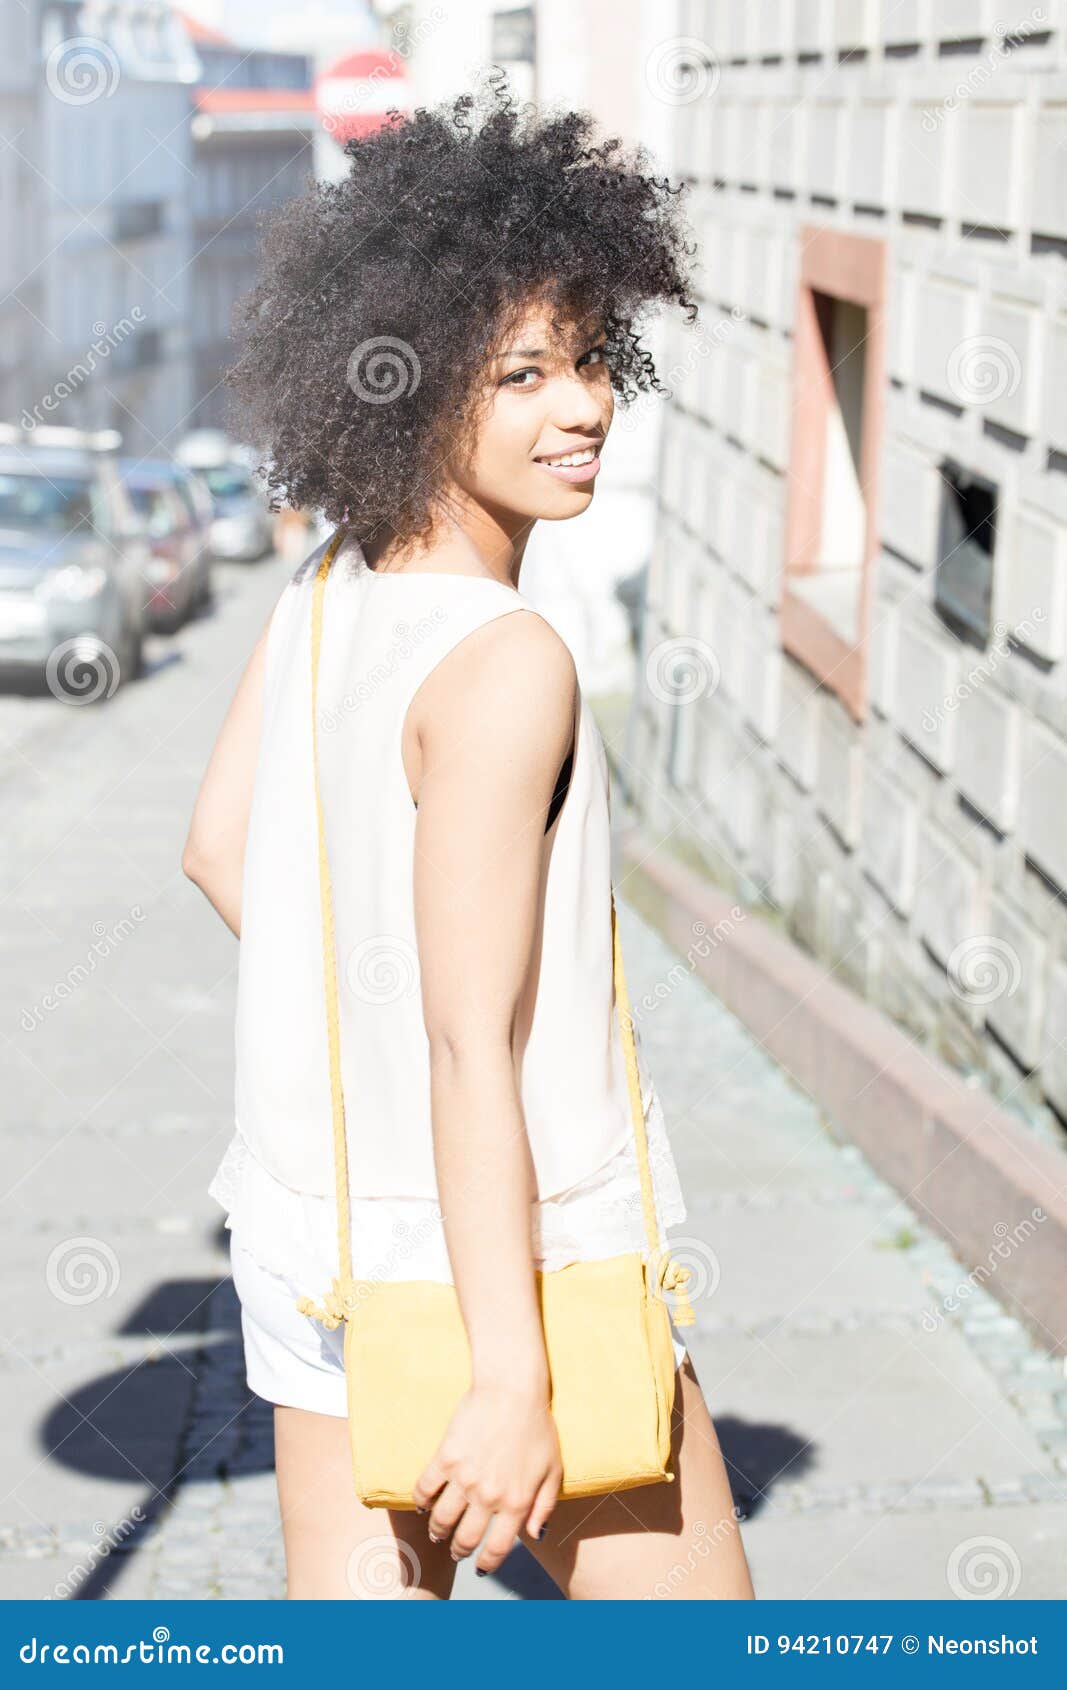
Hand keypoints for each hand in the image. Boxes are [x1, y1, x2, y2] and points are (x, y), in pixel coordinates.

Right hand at [413, 1380, 561, 1574]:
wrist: (513, 1389)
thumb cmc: (537, 1427)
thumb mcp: (553, 1470)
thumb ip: (545, 1507)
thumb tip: (536, 1536)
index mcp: (516, 1503)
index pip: (496, 1549)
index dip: (486, 1564)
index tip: (480, 1568)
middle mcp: (488, 1496)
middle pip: (465, 1539)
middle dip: (459, 1550)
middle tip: (456, 1550)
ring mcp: (464, 1478)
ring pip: (441, 1520)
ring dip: (438, 1531)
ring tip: (438, 1531)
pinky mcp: (445, 1457)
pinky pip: (425, 1489)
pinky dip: (421, 1501)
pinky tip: (424, 1504)